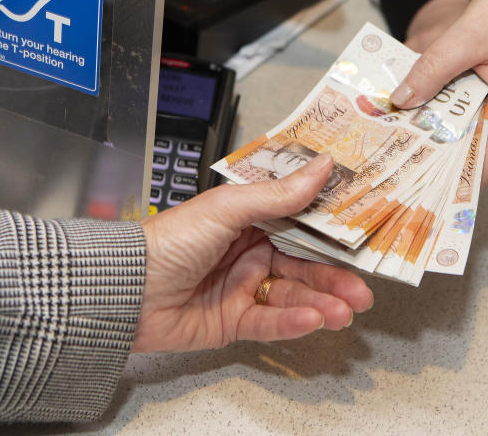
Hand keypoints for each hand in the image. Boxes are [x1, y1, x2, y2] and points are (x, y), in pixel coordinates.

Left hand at [132, 154, 373, 352]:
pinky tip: (315, 320)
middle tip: (364, 290)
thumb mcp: (228, 208)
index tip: (363, 241)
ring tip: (346, 310)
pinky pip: (269, 323)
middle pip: (303, 267)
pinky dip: (293, 322)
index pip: (301, 227)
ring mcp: (242, 289)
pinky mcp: (232, 322)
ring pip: (293, 297)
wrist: (123, 289)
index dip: (332, 235)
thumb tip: (322, 165)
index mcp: (250, 220)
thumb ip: (279, 194)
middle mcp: (250, 253)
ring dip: (322, 303)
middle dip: (335, 279)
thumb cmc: (169, 240)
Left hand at [391, 0, 487, 181]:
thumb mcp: (469, 33)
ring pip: (471, 130)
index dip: (447, 176)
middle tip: (390, 151)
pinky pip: (474, 112)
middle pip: (473, 149)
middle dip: (434, 151)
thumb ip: (433, 68)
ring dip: (439, 129)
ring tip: (397, 130)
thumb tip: (401, 100)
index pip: (483, 163)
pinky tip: (420, 104)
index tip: (411, 180)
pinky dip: (449, 110)